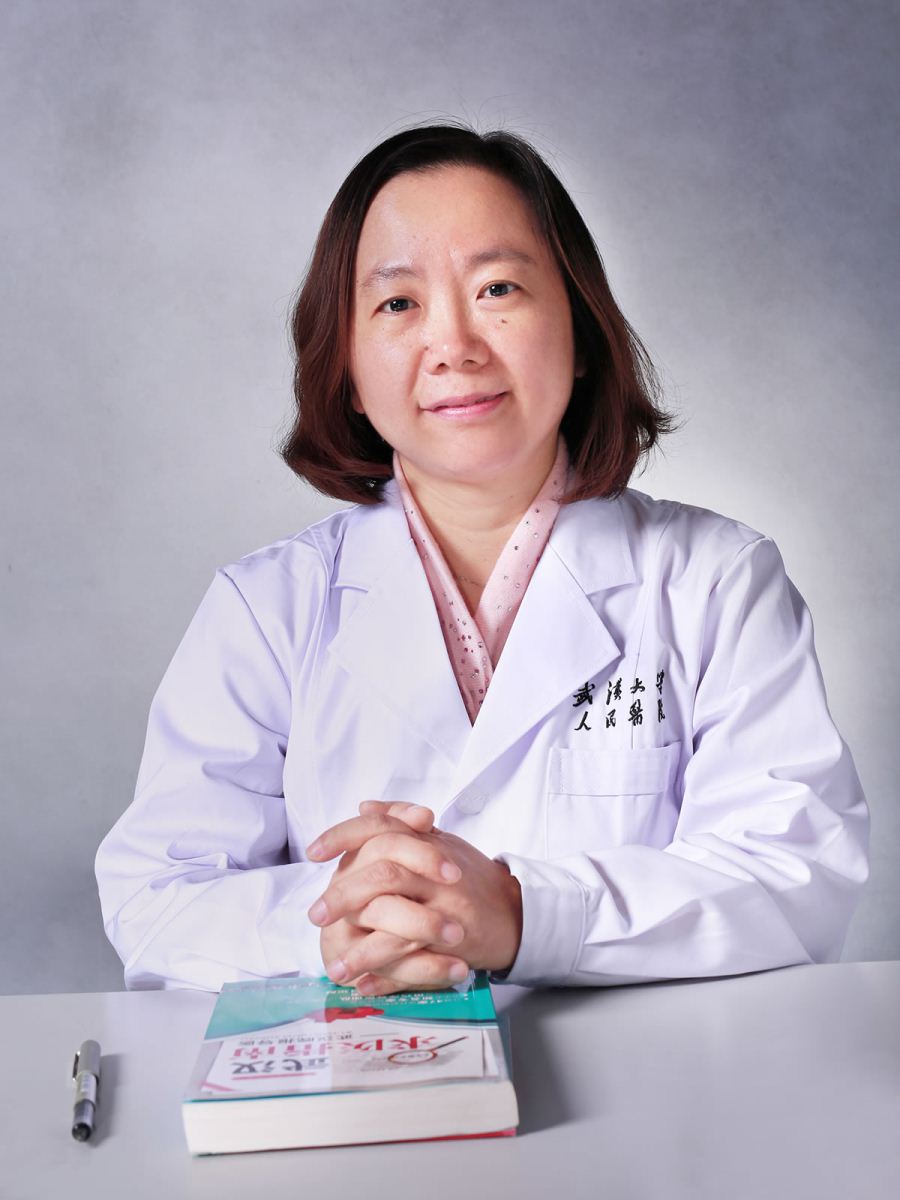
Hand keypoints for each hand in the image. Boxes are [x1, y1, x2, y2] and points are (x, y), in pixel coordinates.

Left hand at [306, 802, 522, 994]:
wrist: (517, 913)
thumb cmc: (474, 878)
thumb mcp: (441, 841)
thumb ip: (402, 822)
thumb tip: (365, 806)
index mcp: (428, 842)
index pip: (382, 827)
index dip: (343, 836)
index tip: (314, 852)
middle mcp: (437, 872)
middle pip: (383, 872)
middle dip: (343, 894)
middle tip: (317, 915)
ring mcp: (446, 908)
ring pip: (396, 920)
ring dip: (360, 948)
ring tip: (335, 966)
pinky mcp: (456, 943)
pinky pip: (414, 959)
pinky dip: (386, 974)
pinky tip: (363, 983)